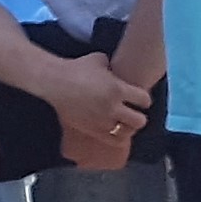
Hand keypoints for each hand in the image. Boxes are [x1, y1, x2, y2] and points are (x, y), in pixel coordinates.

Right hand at [37, 51, 154, 170]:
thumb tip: (119, 72)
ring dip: (128, 128)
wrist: (55, 82)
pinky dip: (117, 137)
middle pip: (139, 121)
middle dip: (139, 117)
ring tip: (124, 123)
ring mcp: (102, 121)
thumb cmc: (77, 68)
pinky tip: (114, 130)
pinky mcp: (92, 130)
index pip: (144, 100)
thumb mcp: (100, 60)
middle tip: (133, 112)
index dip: (144, 99)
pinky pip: (114, 141)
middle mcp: (112, 107)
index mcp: (117, 89)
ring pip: (127, 133)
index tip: (140, 99)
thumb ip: (114, 68)